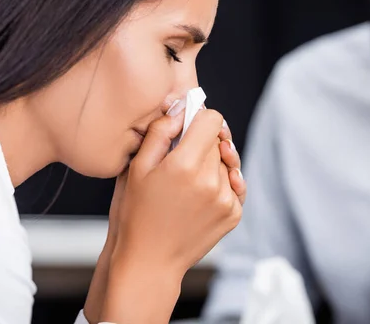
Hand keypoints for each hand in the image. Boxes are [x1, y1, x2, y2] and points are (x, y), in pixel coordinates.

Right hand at [99, 109, 245, 322]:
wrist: (148, 262)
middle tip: (180, 161)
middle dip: (202, 143)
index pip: (213, 119)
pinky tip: (199, 197)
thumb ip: (161, 131)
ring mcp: (226, 199)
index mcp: (186, 164)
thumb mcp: (137, 167)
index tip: (188, 127)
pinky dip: (221, 185)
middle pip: (219, 141)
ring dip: (212, 165)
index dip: (199, 118)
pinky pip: (234, 185)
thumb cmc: (135, 214)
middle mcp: (212, 180)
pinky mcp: (234, 214)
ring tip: (187, 184)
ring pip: (227, 163)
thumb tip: (181, 107)